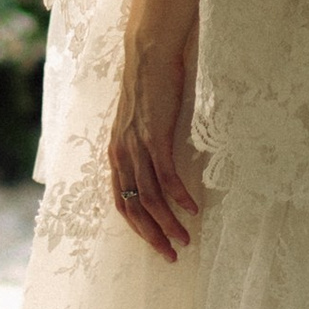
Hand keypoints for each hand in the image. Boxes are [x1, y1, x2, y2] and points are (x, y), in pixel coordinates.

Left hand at [109, 19, 200, 262]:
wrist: (149, 53)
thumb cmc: (149, 87)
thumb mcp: (138, 124)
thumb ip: (143, 147)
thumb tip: (158, 169)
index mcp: (115, 155)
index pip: (120, 203)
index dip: (137, 228)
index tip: (155, 244)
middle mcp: (121, 155)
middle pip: (133, 208)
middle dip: (152, 235)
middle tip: (171, 255)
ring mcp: (137, 146)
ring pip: (149, 197)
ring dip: (168, 222)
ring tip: (186, 239)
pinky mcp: (154, 136)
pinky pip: (166, 175)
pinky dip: (180, 196)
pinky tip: (193, 209)